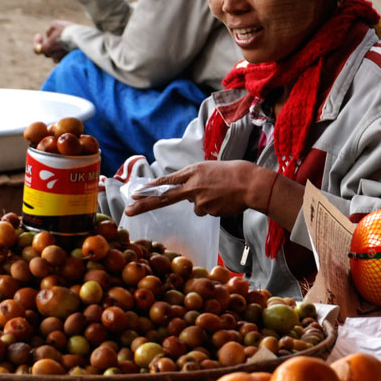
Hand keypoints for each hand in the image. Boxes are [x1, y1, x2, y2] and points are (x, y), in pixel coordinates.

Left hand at [33, 20, 71, 60]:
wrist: (83, 37)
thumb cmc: (68, 30)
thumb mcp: (55, 25)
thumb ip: (49, 31)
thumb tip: (48, 36)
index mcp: (48, 48)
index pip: (37, 50)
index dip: (36, 43)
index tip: (39, 35)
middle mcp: (54, 55)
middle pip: (47, 53)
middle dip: (49, 45)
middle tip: (53, 36)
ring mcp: (62, 59)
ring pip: (56, 56)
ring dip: (57, 49)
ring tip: (63, 40)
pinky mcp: (70, 60)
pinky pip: (64, 57)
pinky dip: (64, 51)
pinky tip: (69, 44)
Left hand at [125, 161, 264, 217]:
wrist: (251, 183)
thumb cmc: (233, 173)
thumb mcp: (209, 169)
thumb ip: (195, 179)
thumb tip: (187, 197)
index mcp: (193, 171)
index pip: (167, 181)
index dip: (150, 188)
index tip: (136, 193)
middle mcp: (193, 185)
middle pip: (165, 197)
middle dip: (145, 204)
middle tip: (129, 210)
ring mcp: (200, 200)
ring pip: (196, 206)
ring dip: (206, 202)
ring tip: (221, 193)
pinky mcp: (210, 210)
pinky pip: (208, 211)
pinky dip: (215, 206)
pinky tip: (226, 200)